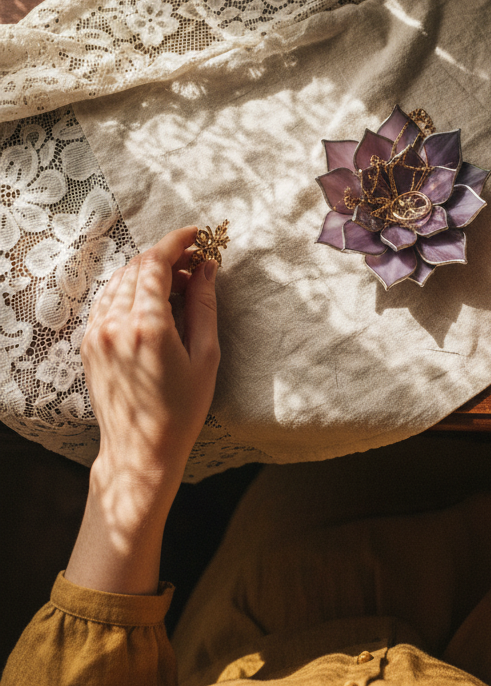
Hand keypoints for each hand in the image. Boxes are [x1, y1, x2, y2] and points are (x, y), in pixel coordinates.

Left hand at [66, 229, 219, 593]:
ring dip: (148, 272)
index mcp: (146, 327)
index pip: (155, 264)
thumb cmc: (181, 409)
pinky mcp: (90, 342)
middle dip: (166, 257)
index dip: (177, 243)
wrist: (141, 450)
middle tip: (196, 262)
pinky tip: (153, 301)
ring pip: (120, 281)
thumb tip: (206, 267)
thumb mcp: (205, 356)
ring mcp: (97, 333)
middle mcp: (115, 324)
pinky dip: (131, 290)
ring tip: (179, 283)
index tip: (197, 235)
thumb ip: (204, 305)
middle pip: (137, 267)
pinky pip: (109, 300)